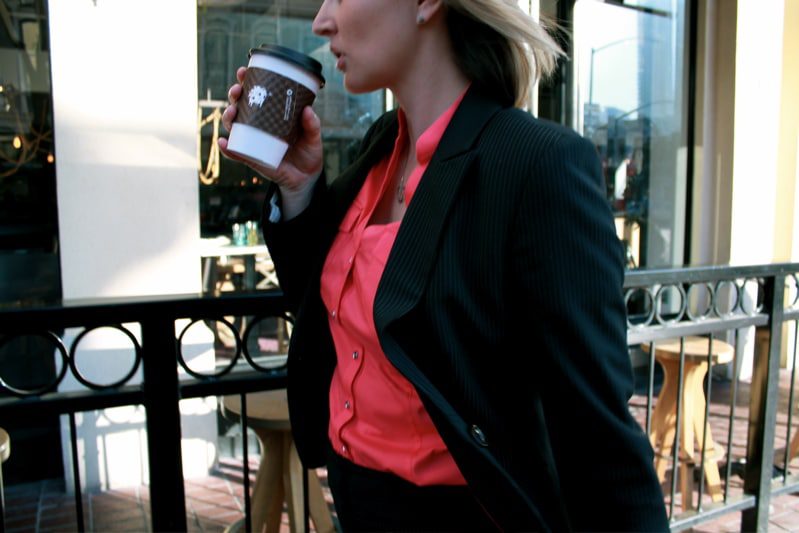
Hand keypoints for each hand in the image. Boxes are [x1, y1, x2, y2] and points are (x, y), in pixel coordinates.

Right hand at [218, 67, 323, 198]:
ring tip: (232, 112)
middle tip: (237, 90)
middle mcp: (258, 126)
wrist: (306, 178)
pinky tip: (223, 142)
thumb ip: (312, 125)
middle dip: (234, 96)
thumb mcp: (313, 137)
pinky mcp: (252, 159)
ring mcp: (253, 142)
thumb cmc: (308, 152)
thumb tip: (307, 110)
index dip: (247, 82)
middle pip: (239, 107)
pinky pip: (236, 153)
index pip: (255, 95)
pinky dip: (227, 148)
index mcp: (271, 115)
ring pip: (234, 126)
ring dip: (228, 117)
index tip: (243, 72)